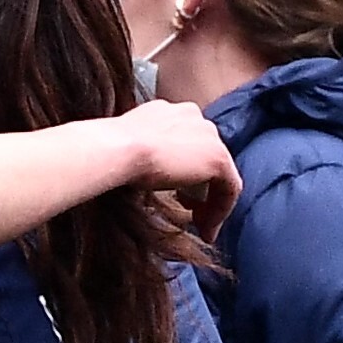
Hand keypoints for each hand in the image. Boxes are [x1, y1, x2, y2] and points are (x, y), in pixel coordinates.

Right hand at [115, 98, 238, 218]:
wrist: (119, 149)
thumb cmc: (113, 152)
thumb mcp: (131, 149)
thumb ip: (148, 153)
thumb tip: (148, 176)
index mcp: (173, 112)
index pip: (189, 143)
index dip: (186, 171)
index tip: (179, 195)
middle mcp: (195, 117)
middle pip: (207, 157)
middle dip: (202, 187)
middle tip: (191, 211)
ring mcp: (209, 136)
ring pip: (220, 174)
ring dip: (212, 203)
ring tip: (200, 226)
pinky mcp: (218, 158)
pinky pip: (230, 188)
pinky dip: (220, 212)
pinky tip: (207, 231)